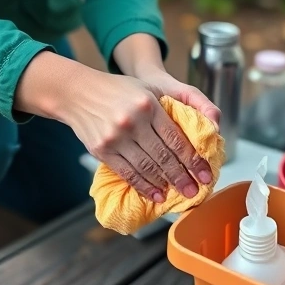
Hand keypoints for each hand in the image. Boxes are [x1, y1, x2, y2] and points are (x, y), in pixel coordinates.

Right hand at [14, 52, 213, 201]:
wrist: (78, 92)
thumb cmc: (119, 90)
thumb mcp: (149, 89)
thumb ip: (175, 106)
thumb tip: (206, 127)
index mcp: (148, 106)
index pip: (176, 139)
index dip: (192, 160)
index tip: (204, 173)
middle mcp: (133, 122)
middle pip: (163, 157)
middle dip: (182, 177)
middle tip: (195, 191)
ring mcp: (115, 138)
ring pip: (146, 167)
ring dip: (165, 184)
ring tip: (179, 194)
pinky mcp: (102, 150)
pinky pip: (127, 173)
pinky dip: (143, 186)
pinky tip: (155, 194)